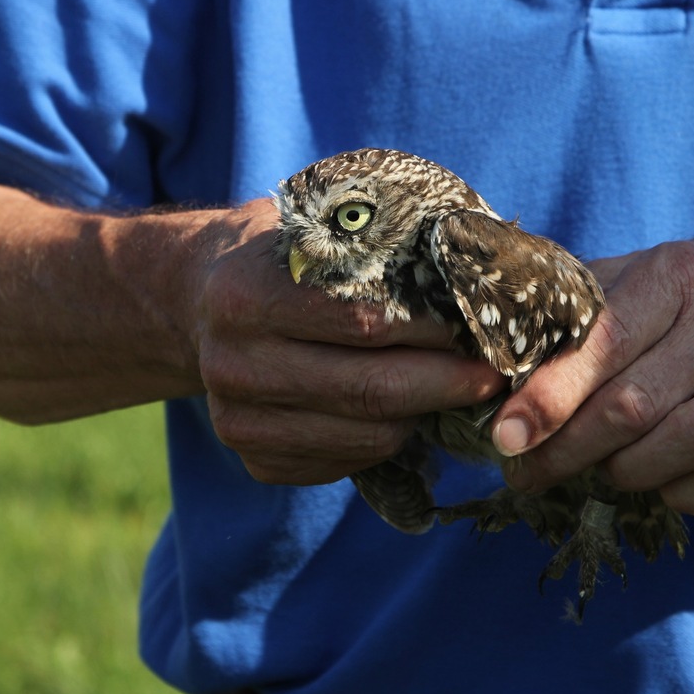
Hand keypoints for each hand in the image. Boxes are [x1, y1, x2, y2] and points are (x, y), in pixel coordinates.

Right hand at [190, 199, 505, 484]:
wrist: (198, 300)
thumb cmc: (281, 256)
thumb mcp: (313, 228)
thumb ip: (376, 245)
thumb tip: (478, 260)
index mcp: (247, 296)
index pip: (363, 322)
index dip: (433, 332)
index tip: (482, 327)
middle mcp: (233, 365)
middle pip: (370, 392)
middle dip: (447, 385)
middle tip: (494, 373)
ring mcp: (238, 422)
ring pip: (366, 439)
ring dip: (424, 417)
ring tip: (458, 390)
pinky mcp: (254, 461)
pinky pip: (346, 465)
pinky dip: (389, 442)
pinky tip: (405, 413)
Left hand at [492, 238, 693, 513]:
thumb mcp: (642, 271)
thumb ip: (576, 300)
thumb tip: (495, 341)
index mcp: (677, 276)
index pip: (605, 341)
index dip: (550, 394)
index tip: (506, 433)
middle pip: (634, 405)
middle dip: (567, 448)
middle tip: (524, 470)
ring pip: (683, 445)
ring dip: (621, 471)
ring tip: (589, 468)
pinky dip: (677, 492)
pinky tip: (650, 482)